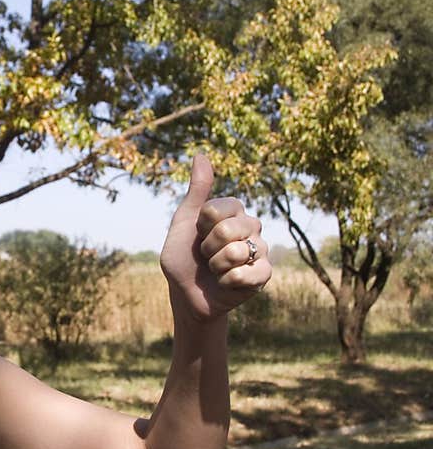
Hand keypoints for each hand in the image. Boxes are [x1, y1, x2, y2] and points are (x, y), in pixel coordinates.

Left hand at [159, 153, 272, 322]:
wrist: (186, 293)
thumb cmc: (183, 258)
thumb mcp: (183, 222)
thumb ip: (196, 191)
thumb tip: (201, 154)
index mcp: (232, 210)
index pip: (218, 208)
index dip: (201, 226)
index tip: (198, 234)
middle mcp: (250, 226)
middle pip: (227, 229)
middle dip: (207, 248)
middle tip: (206, 255)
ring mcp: (260, 249)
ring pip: (235, 252)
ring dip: (216, 266)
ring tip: (216, 269)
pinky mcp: (263, 274)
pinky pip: (249, 273)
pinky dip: (229, 281)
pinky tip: (226, 283)